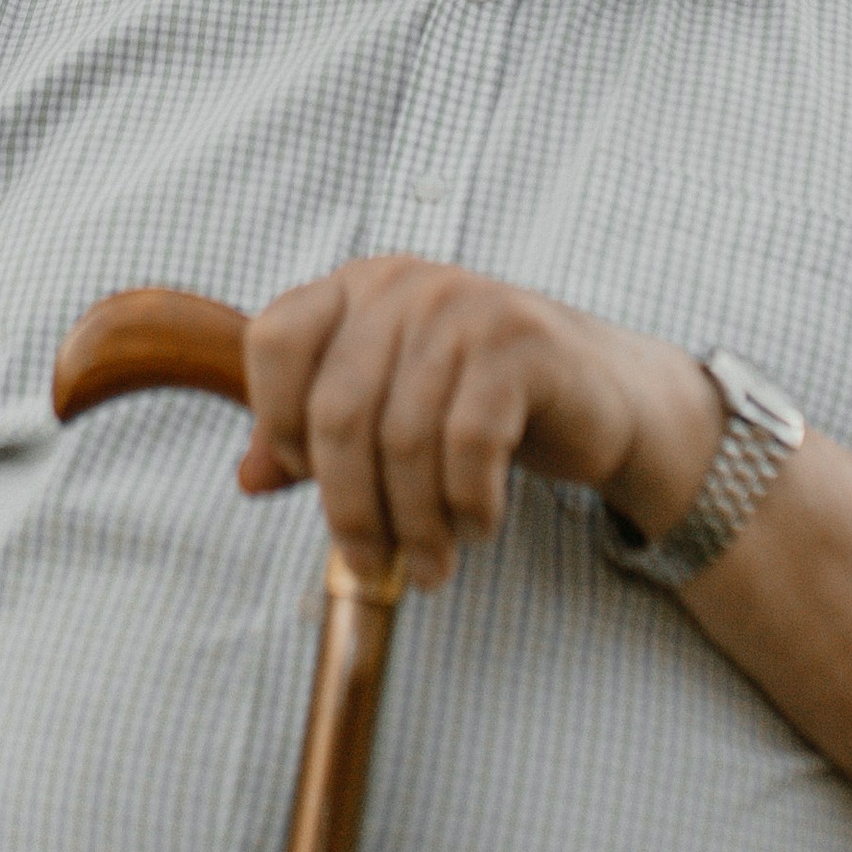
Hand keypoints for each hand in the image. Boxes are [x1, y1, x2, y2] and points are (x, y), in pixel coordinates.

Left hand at [239, 255, 720, 589]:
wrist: (603, 394)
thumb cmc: (481, 404)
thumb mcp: (390, 411)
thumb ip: (316, 438)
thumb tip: (248, 480)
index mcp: (356, 287)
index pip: (273, 342)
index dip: (275, 422)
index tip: (303, 481)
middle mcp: (403, 284)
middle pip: (337, 411)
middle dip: (349, 507)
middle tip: (370, 567)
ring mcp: (464, 306)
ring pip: (403, 439)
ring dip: (413, 524)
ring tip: (430, 566)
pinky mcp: (521, 343)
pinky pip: (468, 445)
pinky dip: (467, 505)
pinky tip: (477, 527)